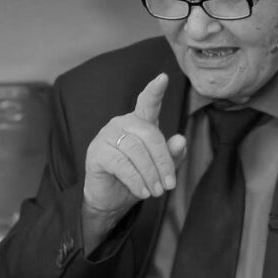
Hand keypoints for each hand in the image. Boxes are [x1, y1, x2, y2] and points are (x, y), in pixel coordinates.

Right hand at [83, 73, 186, 218]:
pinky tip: (143, 192)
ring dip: (150, 174)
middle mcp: (122, 124)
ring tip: (157, 191)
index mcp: (140, 122)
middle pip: (150, 135)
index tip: (163, 78)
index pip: (148, 102)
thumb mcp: (160, 168)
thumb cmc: (138, 177)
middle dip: (163, 162)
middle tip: (169, 185)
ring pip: (136, 151)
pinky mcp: (96, 153)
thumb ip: (172, 154)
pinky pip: (121, 164)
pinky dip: (136, 180)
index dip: (155, 91)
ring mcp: (106, 136)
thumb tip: (181, 140)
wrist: (111, 199)